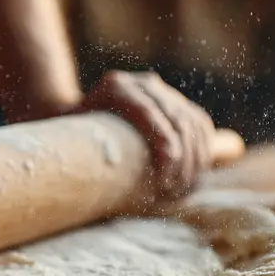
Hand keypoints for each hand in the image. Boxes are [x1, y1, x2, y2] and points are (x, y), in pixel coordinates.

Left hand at [75, 71, 215, 195]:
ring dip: (196, 159)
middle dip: (183, 160)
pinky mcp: (173, 100)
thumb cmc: (70, 140)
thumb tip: (99, 189)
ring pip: (192, 122)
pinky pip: (198, 122)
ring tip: (185, 188)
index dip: (164, 148)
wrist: (73, 117)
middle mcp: (140, 83)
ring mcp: (159, 90)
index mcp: (115, 87)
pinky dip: (203, 148)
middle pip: (176, 120)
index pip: (149, 114)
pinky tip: (198, 172)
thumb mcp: (71, 144)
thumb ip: (85, 157)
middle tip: (175, 191)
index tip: (163, 182)